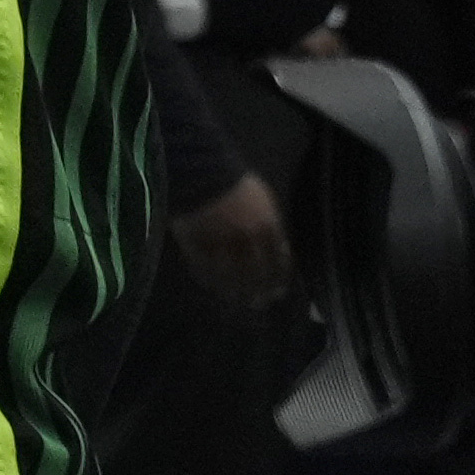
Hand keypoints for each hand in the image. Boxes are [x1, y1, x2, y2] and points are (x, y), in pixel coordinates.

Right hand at [174, 171, 294, 309]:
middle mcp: (248, 240)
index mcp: (268, 228)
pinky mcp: (195, 244)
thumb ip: (270, 226)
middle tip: (257, 303)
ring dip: (233, 290)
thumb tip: (278, 249)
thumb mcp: (262, 201)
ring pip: (230, 276)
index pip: (278, 263)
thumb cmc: (234, 182)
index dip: (277, 280)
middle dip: (258, 291)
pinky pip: (203, 267)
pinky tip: (210, 284)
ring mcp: (220, 243)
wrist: (200, 170)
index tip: (276, 292)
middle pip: (255, 274)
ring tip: (234, 299)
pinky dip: (207, 278)